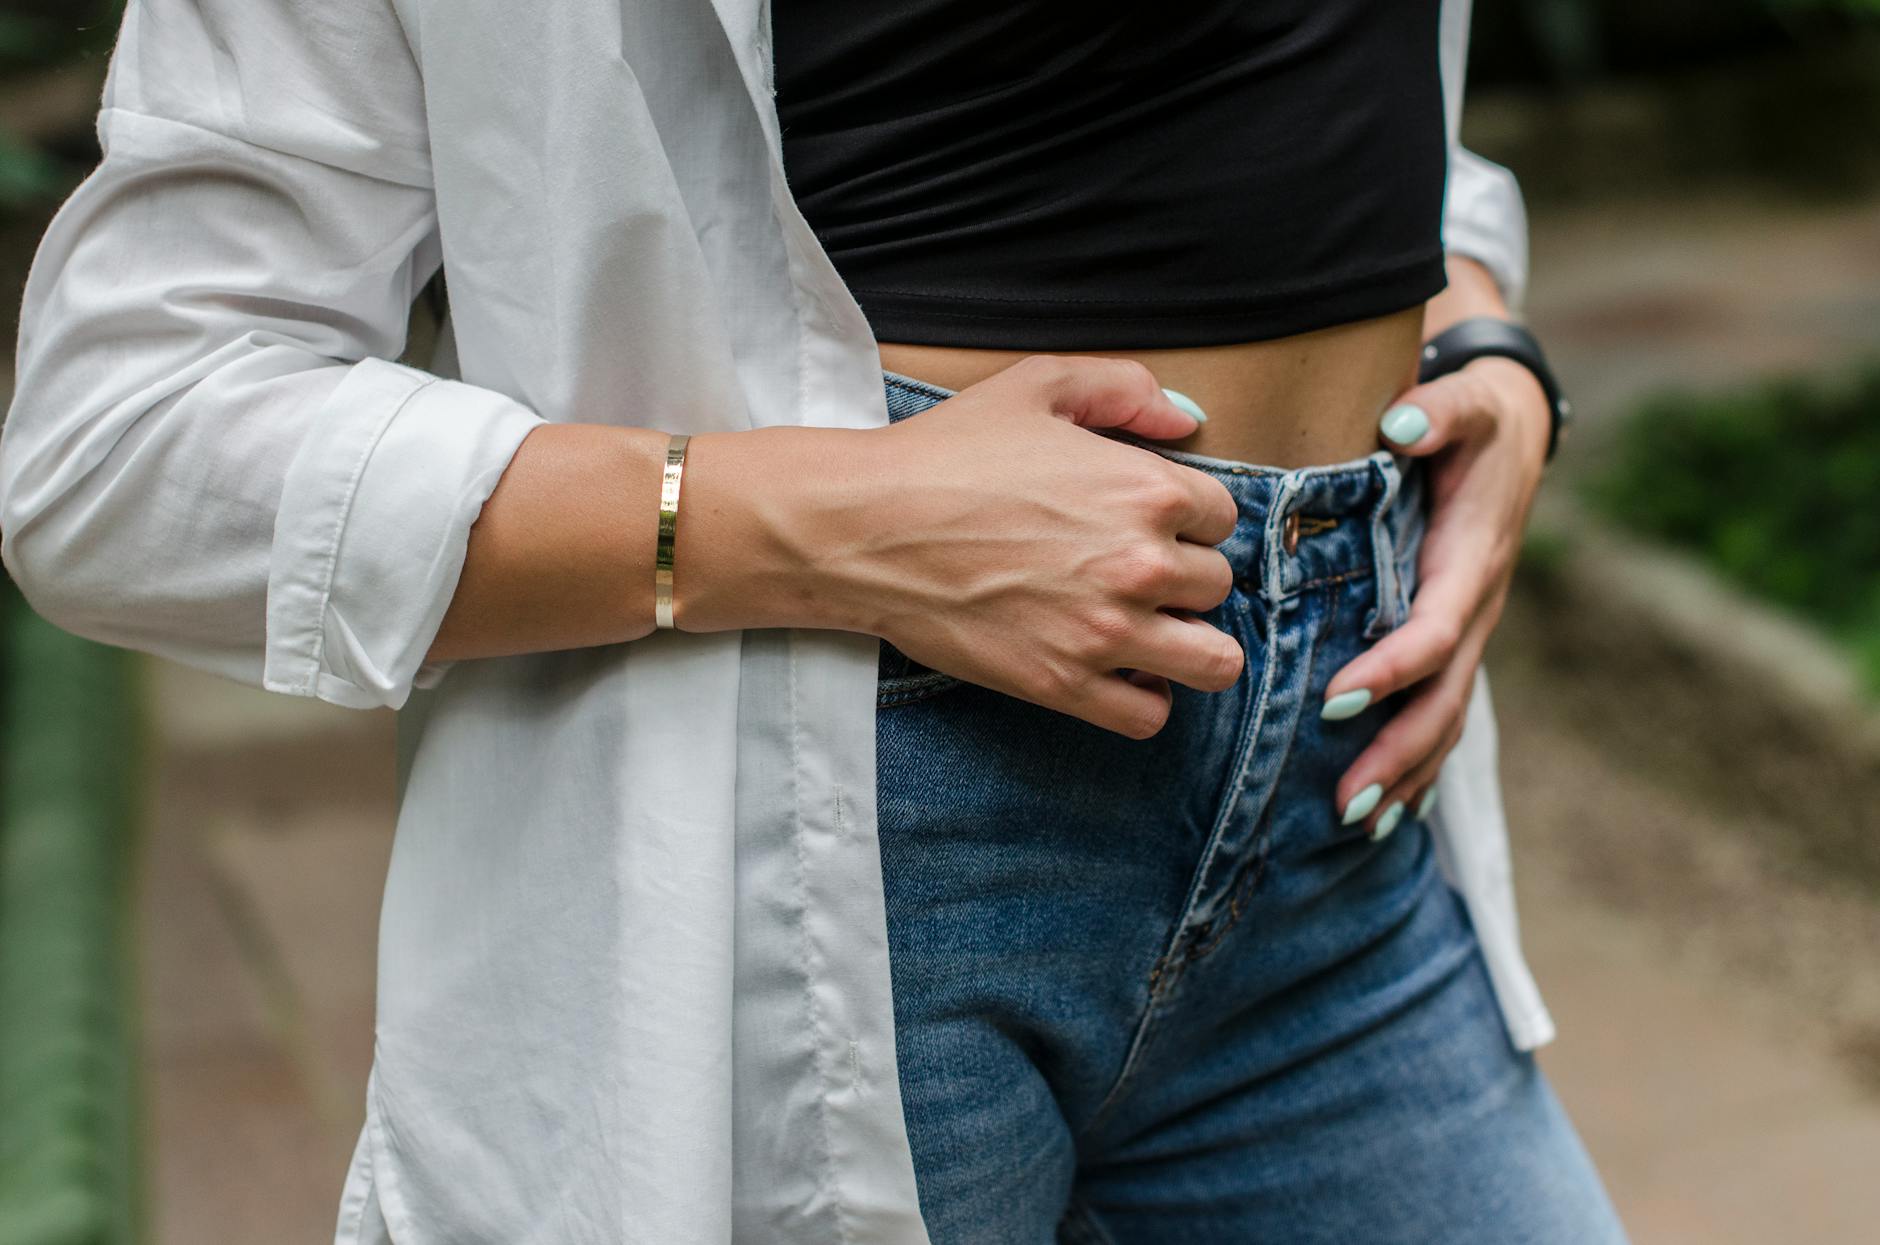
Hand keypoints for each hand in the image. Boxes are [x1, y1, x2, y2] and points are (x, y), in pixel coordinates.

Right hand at [816, 354, 1244, 738]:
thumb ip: (1124, 388)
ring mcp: (1106, 632)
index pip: (1221, 519)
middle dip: (1183, 579)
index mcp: (1146, 489)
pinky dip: (1145, 699)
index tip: (1149, 525)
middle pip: (1215, 586)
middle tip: (1132, 573)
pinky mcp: (1065, 684)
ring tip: (1152, 634)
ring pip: (1213, 661)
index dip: (1187, 520)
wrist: (867, 527)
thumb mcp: (1037, 386)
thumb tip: (1183, 421)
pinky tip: (1119, 673)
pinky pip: (1149, 716)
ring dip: (1190, 646)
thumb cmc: (945, 453)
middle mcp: (1141, 564)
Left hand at [1321, 354, 1550, 835]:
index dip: (1391, 669)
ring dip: (1405, 773)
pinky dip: (1419, 763)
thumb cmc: (1474, 420)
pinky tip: (1388, 812)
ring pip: (1444, 718)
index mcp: (1470, 561)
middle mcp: (1475, 607)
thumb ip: (1435, 412)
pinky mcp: (1456, 638)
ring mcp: (1470, 630)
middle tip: (1344, 799)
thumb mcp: (1462, 405)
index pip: (1433, 631)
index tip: (1337, 699)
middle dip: (1396, 752)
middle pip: (1441, 697)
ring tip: (1354, 822)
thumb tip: (1403, 423)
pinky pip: (1441, 710)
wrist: (1513, 431)